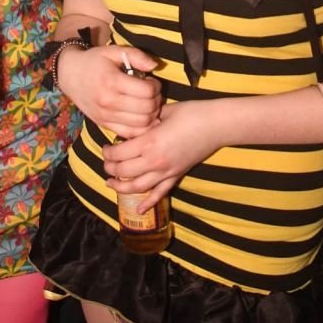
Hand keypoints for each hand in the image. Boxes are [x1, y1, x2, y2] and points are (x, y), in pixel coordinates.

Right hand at [57, 44, 161, 136]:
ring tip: (147, 103)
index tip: (151, 81)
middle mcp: (108, 102)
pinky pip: (130, 133)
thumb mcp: (113, 51)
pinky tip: (140, 116)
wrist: (69, 75)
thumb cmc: (94, 61)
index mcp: (112, 81)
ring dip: (151, 114)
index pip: (147, 91)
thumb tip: (154, 66)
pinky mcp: (104, 125)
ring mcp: (105, 116)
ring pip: (142, 124)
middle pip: (147, 109)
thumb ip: (135, 55)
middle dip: (156, 100)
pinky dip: (141, 127)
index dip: (155, 86)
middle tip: (152, 93)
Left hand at [102, 100, 220, 211]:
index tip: (106, 148)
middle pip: (124, 172)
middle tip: (106, 163)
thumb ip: (145, 121)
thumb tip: (131, 124)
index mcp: (149, 143)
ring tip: (111, 183)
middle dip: (110, 168)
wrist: (216, 124)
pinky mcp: (177, 176)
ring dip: (121, 187)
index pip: (119, 154)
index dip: (108, 152)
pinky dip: (148, 203)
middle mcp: (155, 161)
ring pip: (137, 187)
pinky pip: (160, 193)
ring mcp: (167, 172)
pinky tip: (138, 210)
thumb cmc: (190, 113)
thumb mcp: (162, 112)